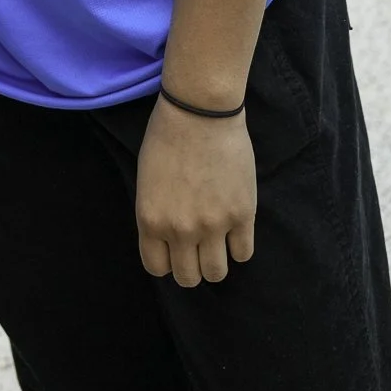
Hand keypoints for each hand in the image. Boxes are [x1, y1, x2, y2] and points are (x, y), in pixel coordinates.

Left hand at [136, 96, 255, 286]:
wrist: (199, 112)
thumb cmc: (167, 138)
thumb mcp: (147, 181)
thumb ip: (156, 215)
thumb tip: (169, 240)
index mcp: (151, 220)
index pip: (157, 268)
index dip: (166, 261)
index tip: (173, 250)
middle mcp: (181, 229)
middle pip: (188, 278)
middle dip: (191, 266)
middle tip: (196, 247)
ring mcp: (213, 225)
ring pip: (217, 273)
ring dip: (216, 262)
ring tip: (217, 241)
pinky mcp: (242, 215)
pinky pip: (243, 254)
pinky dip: (238, 247)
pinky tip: (234, 228)